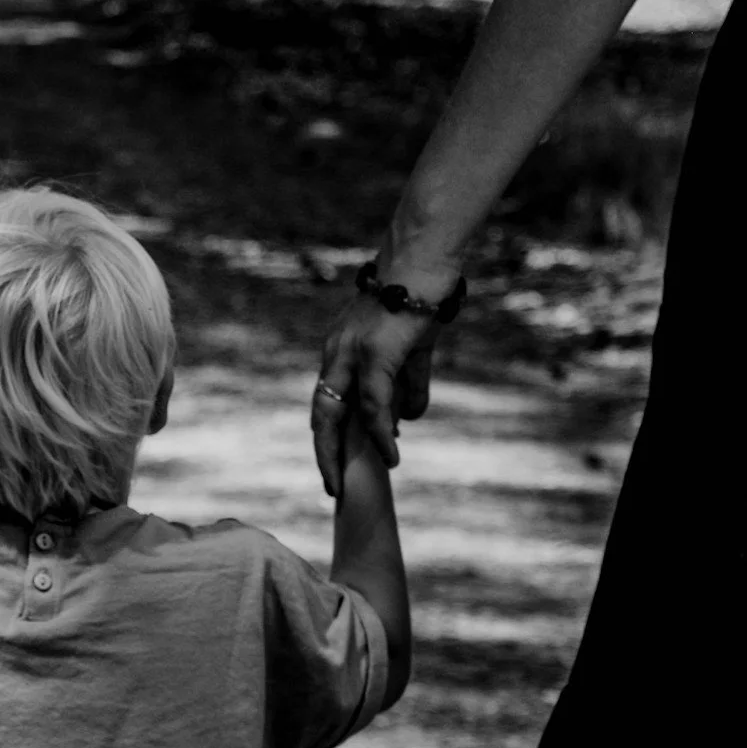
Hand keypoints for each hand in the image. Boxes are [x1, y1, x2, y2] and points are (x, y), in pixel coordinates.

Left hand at [311, 293, 437, 498]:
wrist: (424, 259)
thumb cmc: (420, 296)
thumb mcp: (413, 347)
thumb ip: (410, 383)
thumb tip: (412, 417)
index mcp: (341, 349)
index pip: (327, 399)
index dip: (329, 434)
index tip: (334, 463)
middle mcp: (338, 352)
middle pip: (321, 414)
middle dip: (324, 454)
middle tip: (332, 487)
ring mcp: (352, 353)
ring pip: (339, 415)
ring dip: (346, 453)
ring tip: (351, 483)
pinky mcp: (374, 354)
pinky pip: (373, 405)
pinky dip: (381, 434)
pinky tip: (391, 455)